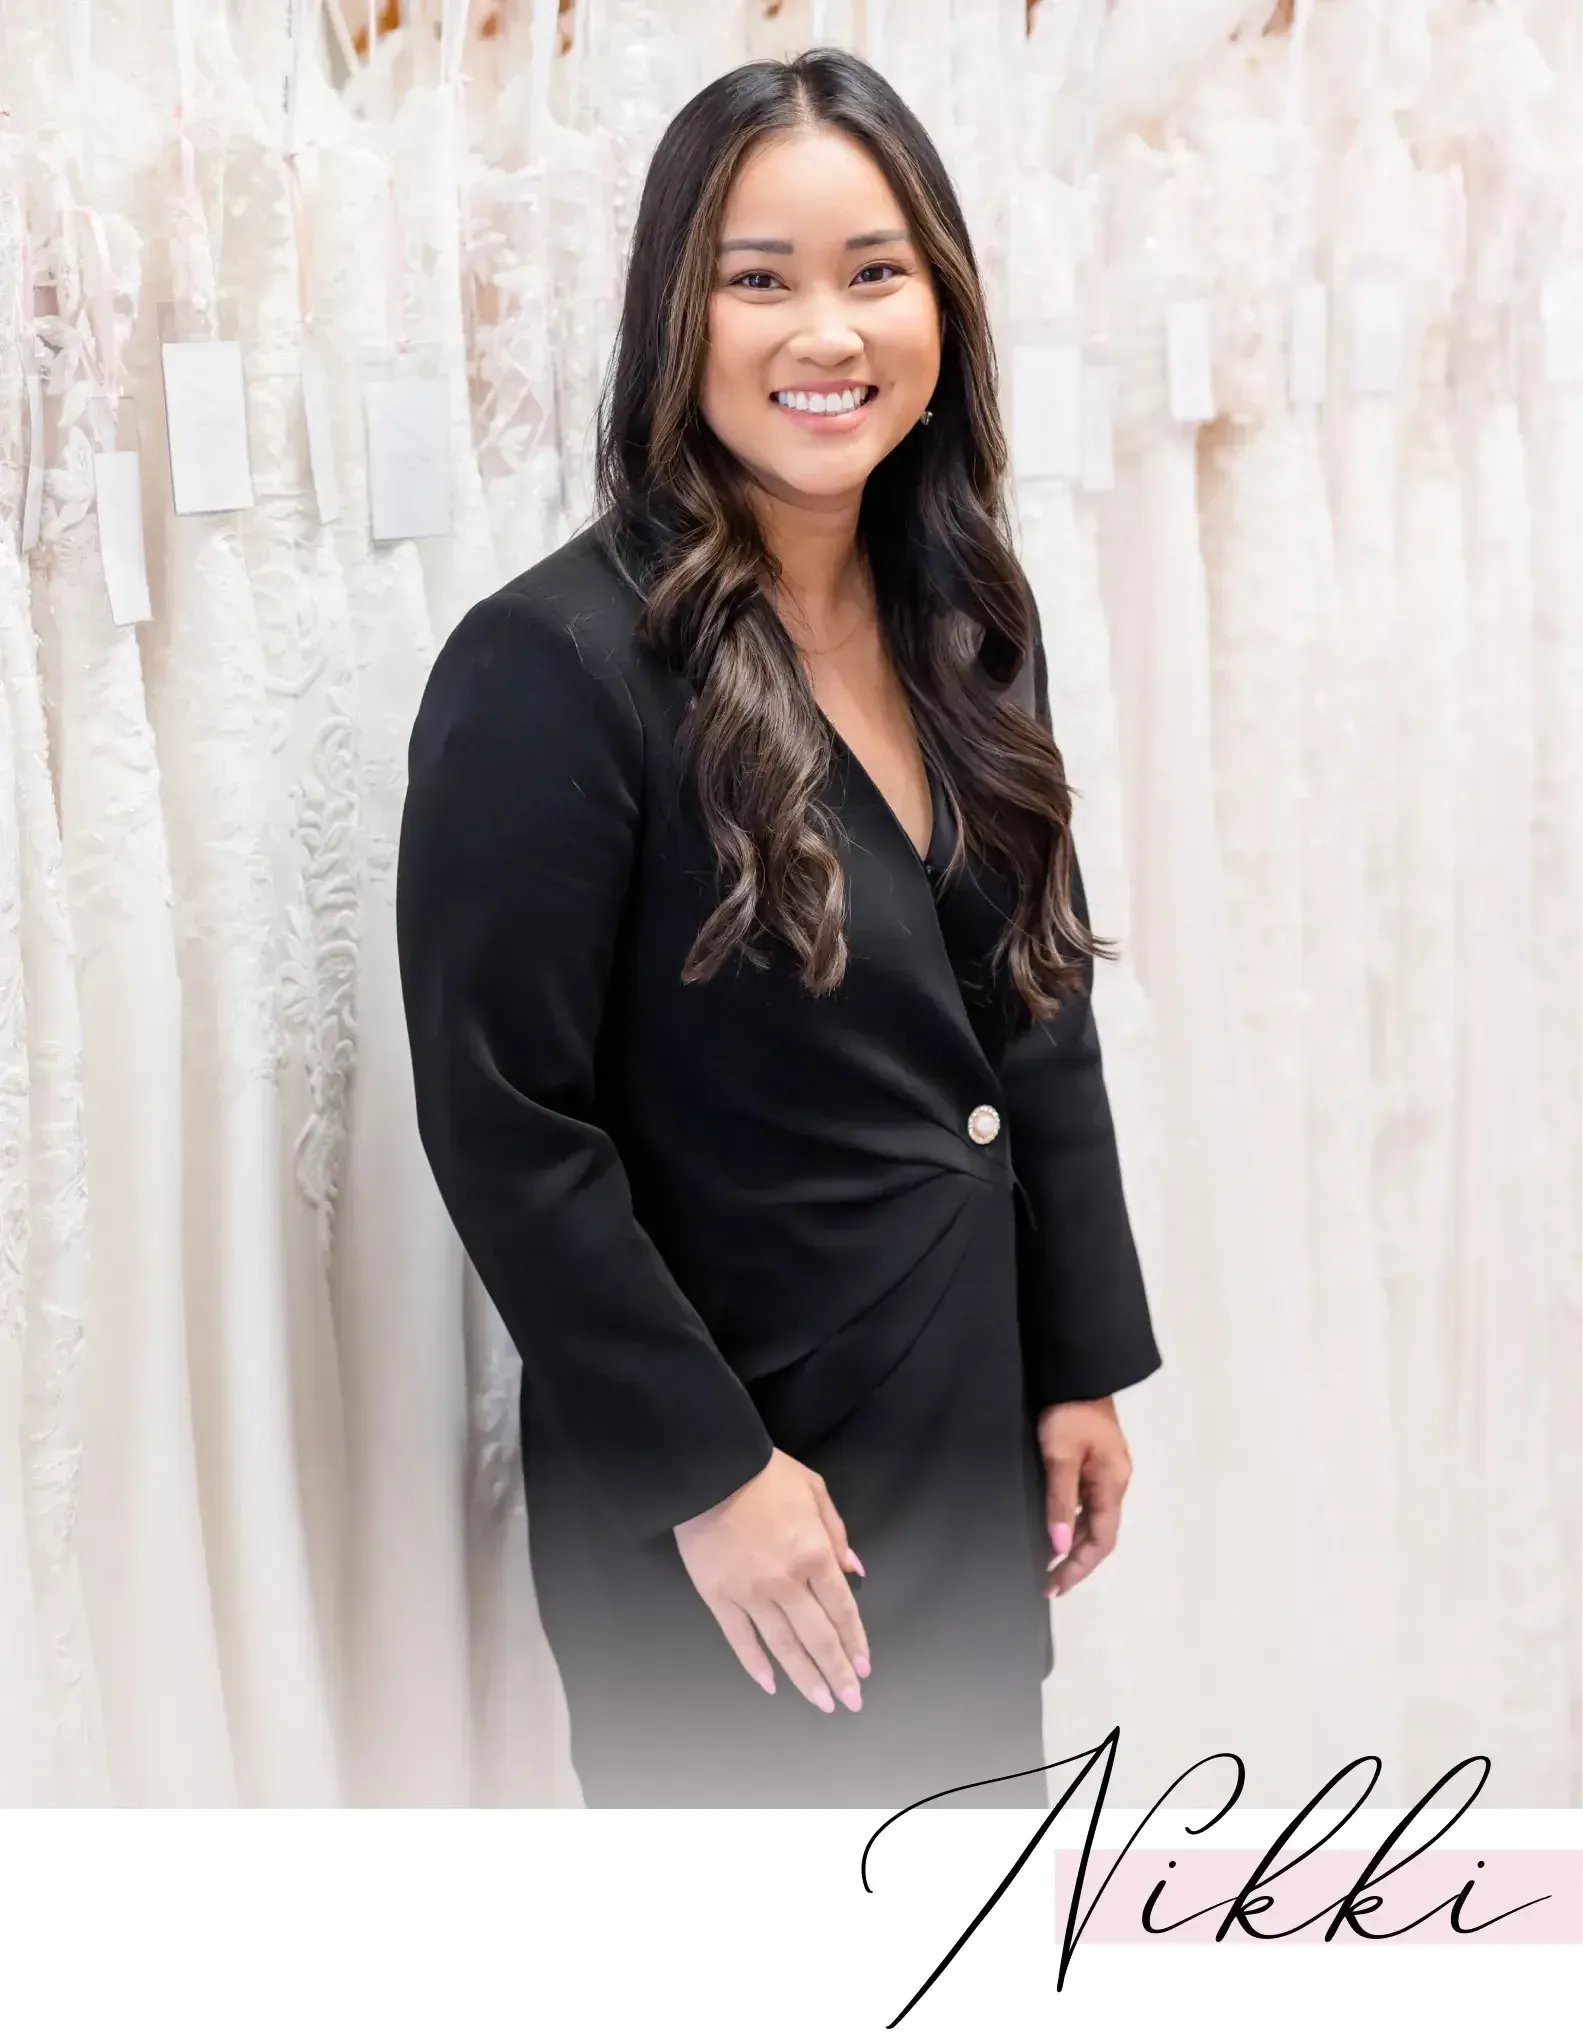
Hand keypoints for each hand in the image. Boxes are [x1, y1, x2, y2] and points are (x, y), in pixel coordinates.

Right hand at [673, 1448, 870, 1713]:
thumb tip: (854, 1570)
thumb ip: (836, 1532)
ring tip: (821, 1703)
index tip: (864, 1668)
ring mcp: (750, 1593)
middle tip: (851, 1701)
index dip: (855, 1641)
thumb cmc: (764, 1474)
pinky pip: (739, 1638)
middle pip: (818, 1637)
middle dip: (837, 1672)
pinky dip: (755, 1664)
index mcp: (814, 1554)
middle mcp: (787, 1582)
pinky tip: (770, 1684)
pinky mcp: (718, 1597)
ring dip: (804, 1677)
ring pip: (783, 1646)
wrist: (710, 1468)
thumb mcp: (814, 1489)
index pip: (842, 1609)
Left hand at [1037, 1397, 1132, 1598]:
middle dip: (1076, 1561)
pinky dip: (1072, 1521)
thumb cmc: (1067, 1412)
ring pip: (1093, 1519)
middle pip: (1100, 1534)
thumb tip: (1058, 1547)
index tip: (1055, 1587)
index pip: (1101, 1540)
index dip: (1079, 1567)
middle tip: (1049, 1582)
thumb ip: (1059, 1501)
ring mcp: (1107, 1471)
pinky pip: (1087, 1502)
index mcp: (1112, 1484)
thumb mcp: (1059, 1456)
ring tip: (1049, 1562)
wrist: (1077, 1370)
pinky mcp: (1095, 1460)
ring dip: (1074, 1543)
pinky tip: (1055, 1526)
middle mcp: (1115, 1482)